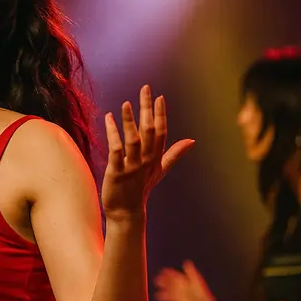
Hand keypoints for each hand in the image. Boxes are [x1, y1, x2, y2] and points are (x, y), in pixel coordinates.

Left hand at [101, 85, 194, 222]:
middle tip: (145, 89)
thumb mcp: (160, 170)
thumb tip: (192, 141)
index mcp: (155, 158)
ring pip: (133, 140)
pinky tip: (108, 119)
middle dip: (147, 109)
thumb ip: (174, 154)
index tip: (160, 97)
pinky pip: (116, 150)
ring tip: (125, 104)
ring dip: (130, 121)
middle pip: (149, 131)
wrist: (126, 212)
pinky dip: (113, 134)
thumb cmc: (141, 189)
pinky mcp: (117, 172)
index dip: (160, 115)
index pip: (161, 132)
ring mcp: (132, 166)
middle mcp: (146, 160)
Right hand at [153, 260, 215, 300]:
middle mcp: (181, 292)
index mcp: (185, 284)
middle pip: (170, 287)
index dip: (169, 274)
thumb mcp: (196, 282)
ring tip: (157, 296)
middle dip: (163, 283)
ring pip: (169, 298)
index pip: (175, 277)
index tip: (162, 271)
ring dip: (163, 296)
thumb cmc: (201, 294)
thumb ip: (191, 273)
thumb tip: (187, 262)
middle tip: (156, 281)